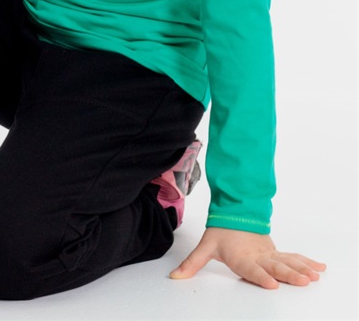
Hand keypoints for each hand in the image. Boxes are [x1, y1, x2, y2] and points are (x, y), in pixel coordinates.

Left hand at [170, 227, 325, 288]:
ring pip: (288, 261)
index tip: (272, 284)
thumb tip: (174, 277)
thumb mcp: (205, 246)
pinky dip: (307, 262)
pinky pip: (293, 257)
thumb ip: (192, 264)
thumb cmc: (221, 230)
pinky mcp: (275, 252)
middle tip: (304, 281)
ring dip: (302, 268)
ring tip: (315, 276)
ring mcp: (269, 253)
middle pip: (276, 266)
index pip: (252, 269)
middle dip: (290, 274)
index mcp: (241, 257)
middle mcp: (258, 256)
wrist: (234, 210)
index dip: (262, 276)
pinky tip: (319, 268)